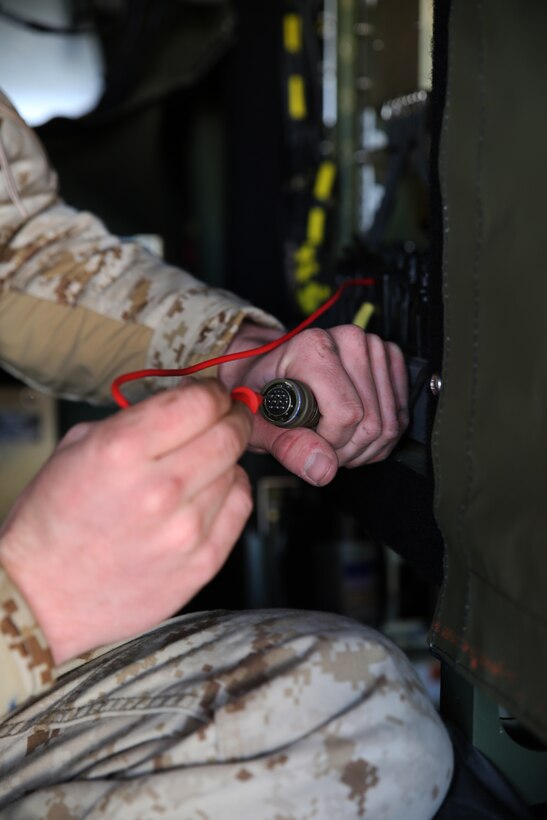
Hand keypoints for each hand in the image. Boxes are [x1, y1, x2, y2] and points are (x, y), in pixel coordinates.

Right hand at [0, 380, 252, 663]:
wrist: (42, 597)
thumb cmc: (52, 524)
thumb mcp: (77, 448)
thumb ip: (134, 420)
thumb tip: (180, 405)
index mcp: (122, 450)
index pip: (200, 402)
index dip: (212, 392)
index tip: (213, 395)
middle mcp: (159, 489)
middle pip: (229, 434)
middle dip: (231, 419)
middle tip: (225, 419)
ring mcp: (184, 530)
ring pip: (236, 469)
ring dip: (225, 459)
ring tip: (202, 464)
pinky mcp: (201, 563)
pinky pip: (239, 508)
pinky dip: (231, 492)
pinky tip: (210, 493)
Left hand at [219, 323, 408, 485]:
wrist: (271, 367)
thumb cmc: (263, 391)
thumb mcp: (258, 422)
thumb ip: (285, 445)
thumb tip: (323, 467)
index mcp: (314, 347)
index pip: (346, 414)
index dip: (329, 444)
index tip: (307, 440)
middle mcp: (349, 340)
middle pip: (372, 422)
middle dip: (347, 451)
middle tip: (320, 448)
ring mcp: (374, 347)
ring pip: (389, 423)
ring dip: (364, 448)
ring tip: (334, 442)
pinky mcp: (390, 359)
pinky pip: (400, 416)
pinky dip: (379, 438)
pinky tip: (353, 435)